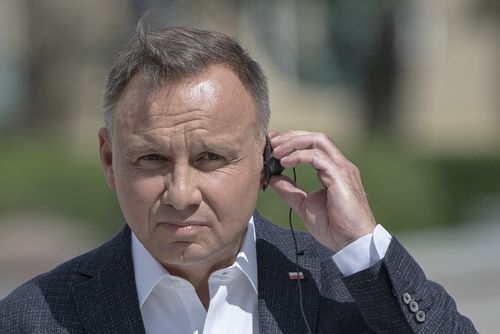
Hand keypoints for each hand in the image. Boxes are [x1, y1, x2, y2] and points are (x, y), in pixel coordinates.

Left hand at [269, 130, 375, 251]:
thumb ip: (290, 190)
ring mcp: (341, 168)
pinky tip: (286, 163)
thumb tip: (273, 178)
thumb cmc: (334, 227)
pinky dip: (299, 156)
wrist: (351, 243)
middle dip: (291, 137)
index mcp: (333, 170)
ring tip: (276, 152)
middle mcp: (339, 165)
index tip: (273, 145)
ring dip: (294, 143)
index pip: (313, 145)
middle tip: (271, 143)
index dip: (293, 141)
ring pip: (318, 140)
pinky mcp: (340, 175)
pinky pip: (317, 156)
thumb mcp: (304, 205)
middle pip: (315, 137)